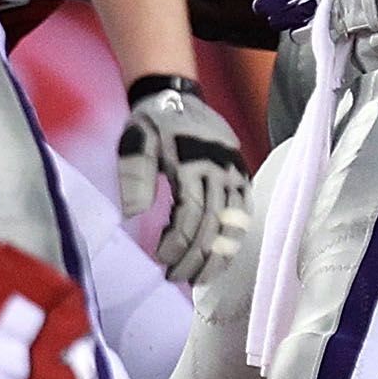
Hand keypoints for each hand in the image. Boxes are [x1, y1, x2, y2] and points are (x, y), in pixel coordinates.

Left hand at [116, 74, 250, 283]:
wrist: (179, 98)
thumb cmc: (152, 124)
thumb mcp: (134, 142)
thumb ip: (134, 176)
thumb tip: (133, 214)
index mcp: (192, 161)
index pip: (190, 213)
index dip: (177, 241)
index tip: (160, 259)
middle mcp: (220, 169)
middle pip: (212, 224)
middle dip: (194, 257)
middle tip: (176, 277)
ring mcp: (235, 173)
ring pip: (232, 224)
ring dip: (217, 256)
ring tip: (199, 279)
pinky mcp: (242, 177)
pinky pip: (244, 215)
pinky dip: (233, 240)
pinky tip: (220, 259)